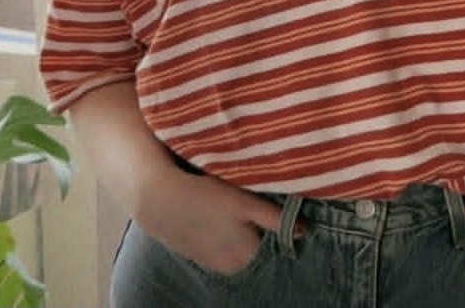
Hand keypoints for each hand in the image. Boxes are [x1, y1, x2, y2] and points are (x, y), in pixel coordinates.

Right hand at [140, 168, 286, 275]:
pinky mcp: (197, 255)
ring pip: (235, 243)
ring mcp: (212, 263)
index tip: (263, 201)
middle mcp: (232, 267)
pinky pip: (218, 244)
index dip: (270, 219)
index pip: (271, 239)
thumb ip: (275, 218)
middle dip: (253, 225)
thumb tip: (304, 229)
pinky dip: (220, 232)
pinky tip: (211, 213)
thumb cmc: (206, 197)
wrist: (160, 200)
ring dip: (236, 229)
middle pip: (254, 243)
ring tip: (225, 204)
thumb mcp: (244, 203)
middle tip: (243, 199)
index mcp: (247, 255)